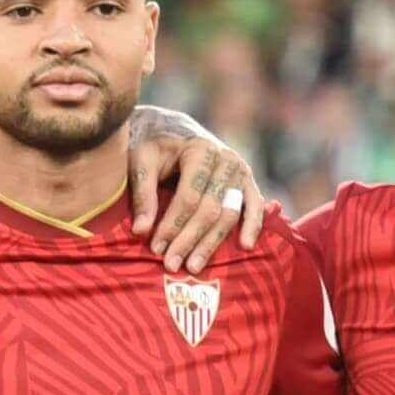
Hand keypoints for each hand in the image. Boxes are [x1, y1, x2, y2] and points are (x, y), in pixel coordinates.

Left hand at [126, 107, 270, 266]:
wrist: (174, 128)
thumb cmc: (154, 146)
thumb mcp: (141, 160)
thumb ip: (142, 194)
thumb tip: (140, 231)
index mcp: (200, 150)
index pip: (188, 196)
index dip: (172, 224)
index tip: (155, 248)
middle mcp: (225, 160)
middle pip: (210, 209)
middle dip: (189, 239)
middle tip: (171, 264)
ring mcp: (240, 171)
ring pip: (229, 214)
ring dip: (212, 243)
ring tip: (194, 266)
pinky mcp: (247, 182)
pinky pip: (254, 206)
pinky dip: (252, 226)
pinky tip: (245, 246)